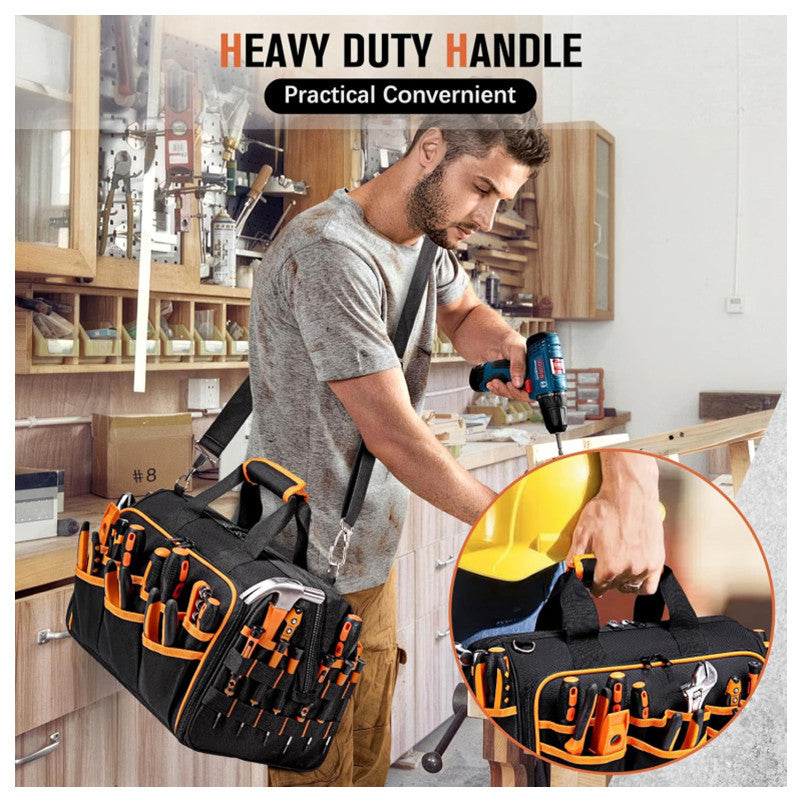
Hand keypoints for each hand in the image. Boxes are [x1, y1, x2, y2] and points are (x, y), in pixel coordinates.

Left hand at [485, 331, 530, 402]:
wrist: (494, 341)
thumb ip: (518, 364)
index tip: (518, 387)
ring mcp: (517, 379)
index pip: (538, 387)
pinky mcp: (507, 382)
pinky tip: (492, 383)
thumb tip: (519, 382)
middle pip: (524, 394)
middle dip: (512, 391)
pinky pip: (504, 391)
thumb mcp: (516, 349)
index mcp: (536, 368)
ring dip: (502, 390)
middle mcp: (529, 375)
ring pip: (513, 394)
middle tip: (505, 383)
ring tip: (495, 381)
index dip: (529, 391)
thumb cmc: (510, 340)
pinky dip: (497, 389)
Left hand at [566, 451, 664, 596]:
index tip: (590, 577)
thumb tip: (567, 571)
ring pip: (630, 587)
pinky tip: (633, 574)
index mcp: (610, 567)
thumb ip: (574, 556)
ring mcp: (645, 567)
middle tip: (602, 566)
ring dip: (622, 582)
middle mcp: (629, 570)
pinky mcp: (657, 561)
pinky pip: (650, 586)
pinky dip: (641, 584)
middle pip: (614, 587)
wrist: (631, 493)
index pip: (597, 589)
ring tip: (616, 568)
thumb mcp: (583, 531)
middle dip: (605, 580)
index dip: (591, 583)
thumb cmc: (607, 508)